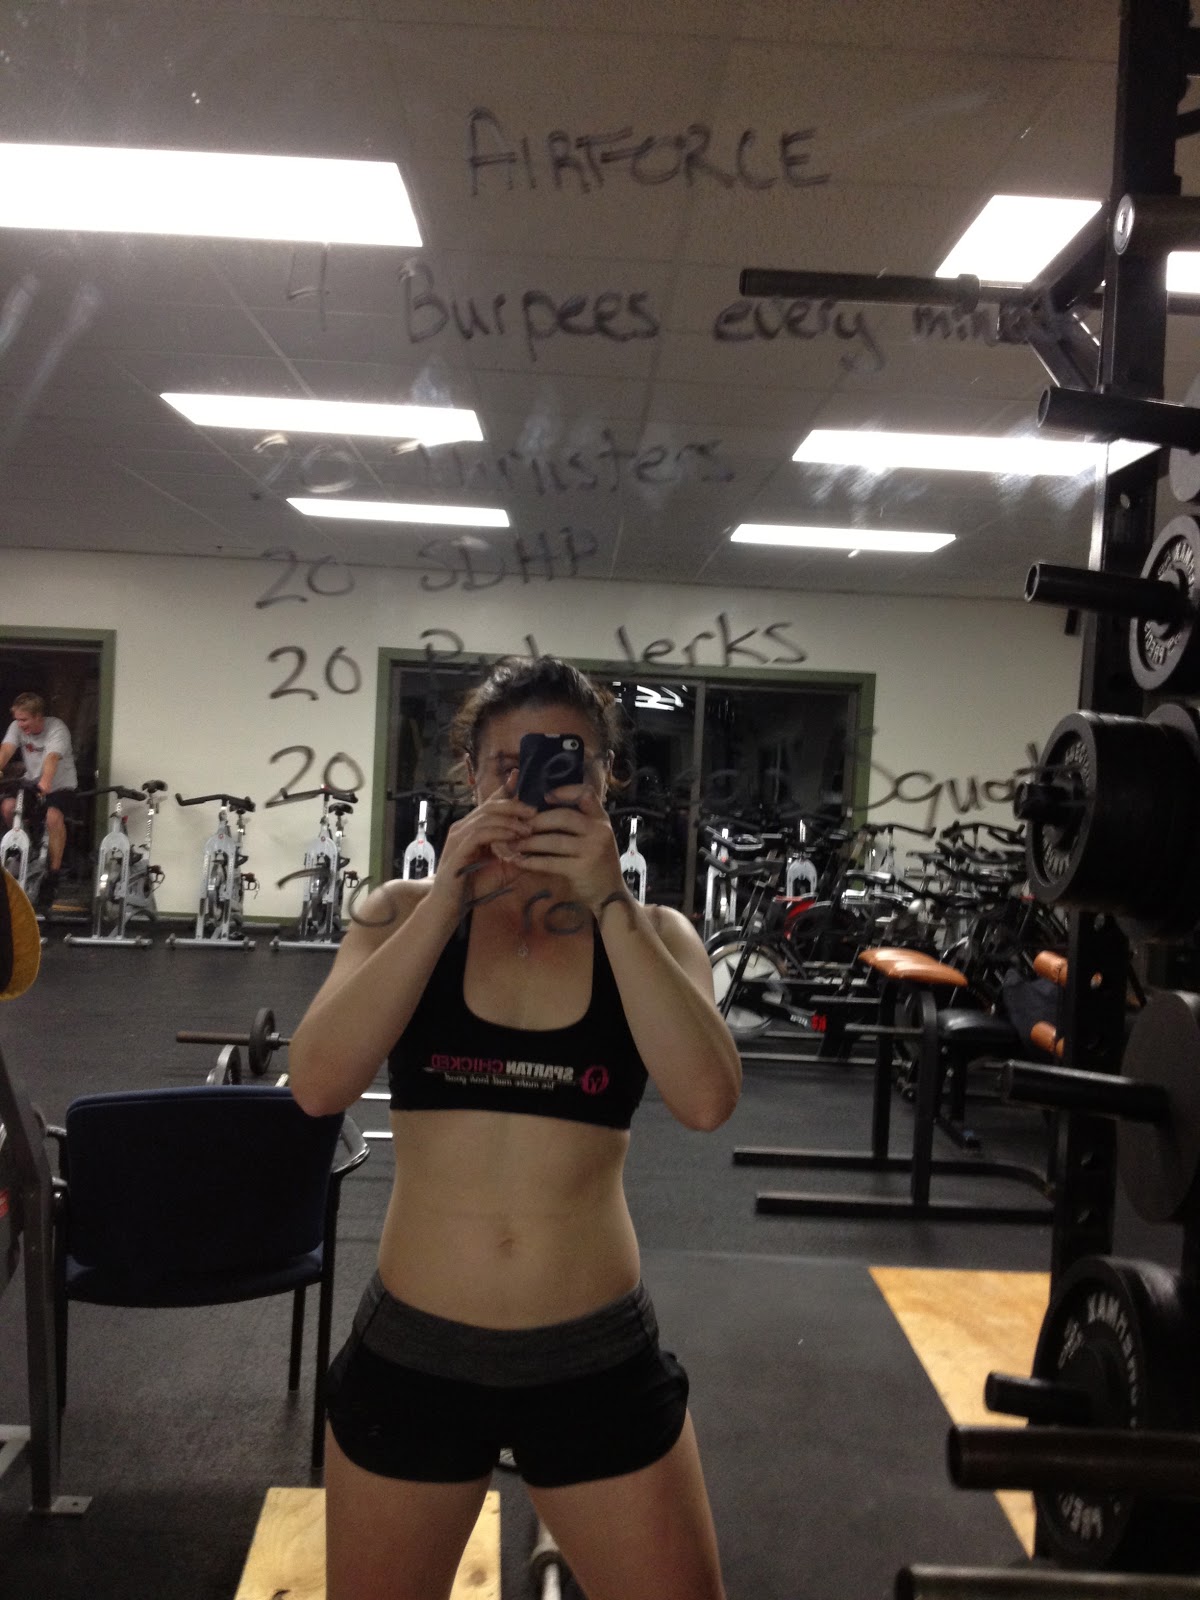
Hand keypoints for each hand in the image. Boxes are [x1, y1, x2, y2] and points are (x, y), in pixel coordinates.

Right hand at [427, 777, 535, 921]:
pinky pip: (481, 833)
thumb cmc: (474, 886)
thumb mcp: (502, 868)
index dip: (505, 788)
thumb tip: (539, 846)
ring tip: (527, 828)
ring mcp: (459, 836)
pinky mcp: (458, 848)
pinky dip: (499, 833)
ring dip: (510, 821)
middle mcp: (463, 827)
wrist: (449, 905)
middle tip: (534, 812)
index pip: (490, 803)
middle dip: (514, 805)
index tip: (520, 776)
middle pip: (490, 805)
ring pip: (486, 816)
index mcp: (473, 827)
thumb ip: (517, 854)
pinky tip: (513, 837)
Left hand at [514, 785, 625, 911]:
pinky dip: (532, 862)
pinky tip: (519, 861)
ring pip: (553, 840)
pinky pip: (550, 862)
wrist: (610, 894)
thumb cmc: (595, 862)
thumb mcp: (594, 837)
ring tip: (513, 844)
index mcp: (601, 819)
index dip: (565, 791)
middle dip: (536, 820)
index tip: (545, 796)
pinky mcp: (581, 869)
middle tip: (518, 826)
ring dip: (529, 842)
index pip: (586, 794)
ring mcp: (592, 850)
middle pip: (563, 816)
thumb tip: (541, 809)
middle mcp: (599, 831)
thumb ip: (577, 823)